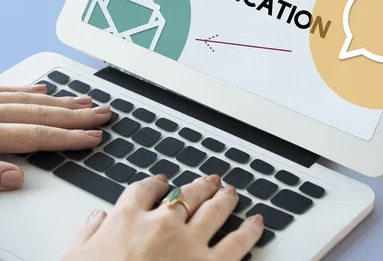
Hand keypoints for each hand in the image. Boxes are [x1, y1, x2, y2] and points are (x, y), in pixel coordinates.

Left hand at [0, 85, 111, 190]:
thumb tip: (16, 177)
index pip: (37, 136)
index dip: (68, 137)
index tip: (93, 137)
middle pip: (40, 114)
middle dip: (76, 116)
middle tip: (101, 114)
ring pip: (28, 100)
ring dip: (59, 102)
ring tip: (84, 102)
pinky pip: (7, 90)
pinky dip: (28, 91)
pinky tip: (43, 90)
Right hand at [63, 174, 263, 260]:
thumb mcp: (74, 259)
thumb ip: (87, 235)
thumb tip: (97, 218)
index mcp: (127, 219)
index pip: (144, 190)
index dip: (156, 183)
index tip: (162, 182)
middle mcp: (162, 224)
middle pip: (186, 194)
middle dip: (200, 185)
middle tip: (210, 181)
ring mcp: (189, 243)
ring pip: (214, 209)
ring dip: (225, 197)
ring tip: (231, 191)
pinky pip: (237, 243)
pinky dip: (250, 230)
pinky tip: (257, 222)